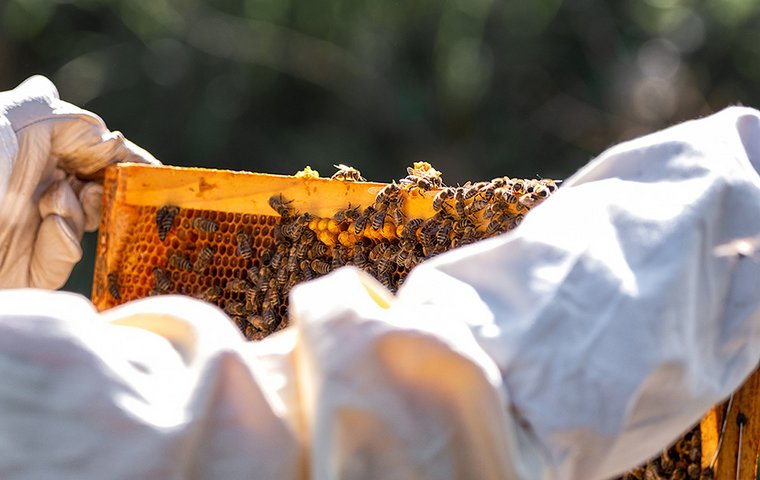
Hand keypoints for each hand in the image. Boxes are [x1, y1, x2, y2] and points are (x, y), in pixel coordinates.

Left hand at [0, 75, 159, 288]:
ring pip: (86, 223)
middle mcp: (33, 185)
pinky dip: (63, 243)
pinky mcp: (28, 268)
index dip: (123, 159)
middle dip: (109, 190)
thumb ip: (62, 117)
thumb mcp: (4, 121)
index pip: (92, 150)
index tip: (154, 174)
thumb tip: (108, 133)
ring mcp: (31, 228)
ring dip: (80, 212)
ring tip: (55, 206)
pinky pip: (67, 257)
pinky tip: (45, 229)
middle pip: (96, 188)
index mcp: (28, 145)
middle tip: (109, 191)